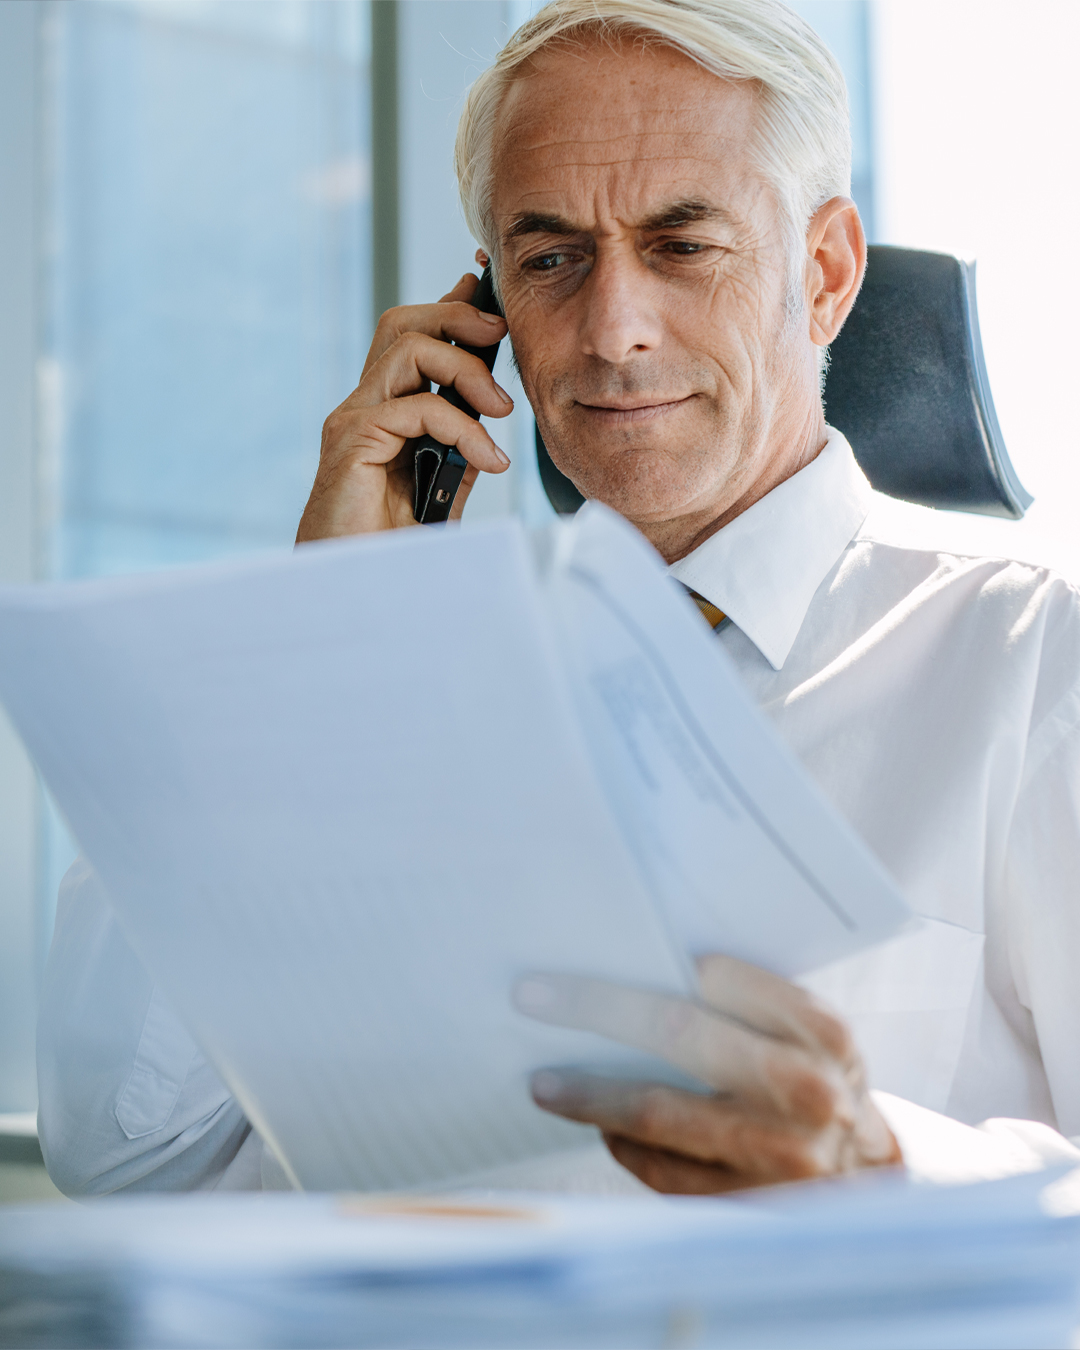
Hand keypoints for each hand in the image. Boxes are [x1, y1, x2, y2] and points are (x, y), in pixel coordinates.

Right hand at [296, 274, 512, 540]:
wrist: (354, 586)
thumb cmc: (391, 546)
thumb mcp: (444, 491)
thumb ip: (459, 450)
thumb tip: (489, 419)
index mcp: (384, 412)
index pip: (413, 339)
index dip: (449, 307)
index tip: (487, 297)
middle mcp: (364, 406)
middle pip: (403, 325)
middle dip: (457, 317)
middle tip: (500, 336)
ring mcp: (354, 420)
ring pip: (409, 350)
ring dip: (466, 370)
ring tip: (501, 410)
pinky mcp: (352, 441)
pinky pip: (416, 407)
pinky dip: (462, 428)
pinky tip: (487, 460)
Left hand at [514, 954, 901, 1193]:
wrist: (868, 1181)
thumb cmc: (815, 1082)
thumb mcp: (808, 1035)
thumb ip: (749, 1004)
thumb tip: (639, 968)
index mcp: (820, 1031)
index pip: (724, 979)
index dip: (658, 963)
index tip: (604, 946)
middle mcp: (804, 1090)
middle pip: (678, 1033)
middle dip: (597, 1008)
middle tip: (535, 996)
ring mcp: (776, 1154)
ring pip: (657, 1110)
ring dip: (589, 1092)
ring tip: (543, 1082)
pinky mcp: (746, 1204)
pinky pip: (661, 1168)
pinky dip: (621, 1142)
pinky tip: (599, 1124)